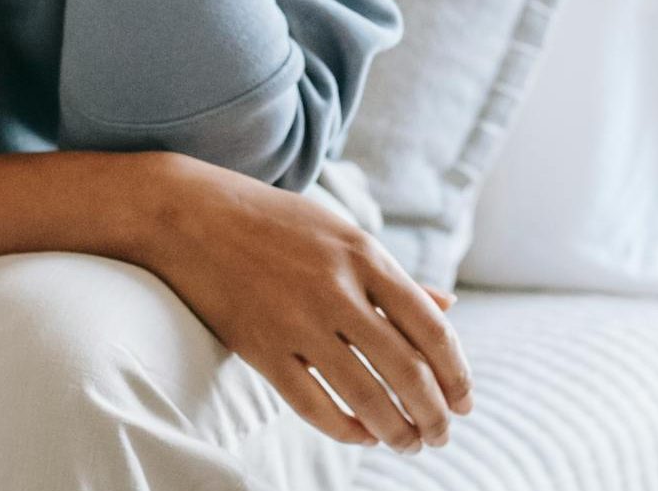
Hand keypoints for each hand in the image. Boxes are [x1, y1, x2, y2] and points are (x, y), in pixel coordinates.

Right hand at [138, 154, 474, 454]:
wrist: (192, 214)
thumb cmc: (275, 222)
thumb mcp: (341, 233)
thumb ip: (394, 276)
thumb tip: (450, 306)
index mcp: (364, 254)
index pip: (431, 327)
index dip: (457, 373)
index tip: (465, 401)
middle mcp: (337, 288)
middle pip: (407, 370)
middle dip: (434, 414)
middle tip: (442, 435)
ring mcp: (297, 320)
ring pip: (366, 395)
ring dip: (398, 430)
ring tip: (410, 443)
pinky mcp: (261, 348)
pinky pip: (314, 405)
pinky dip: (347, 430)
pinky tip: (363, 435)